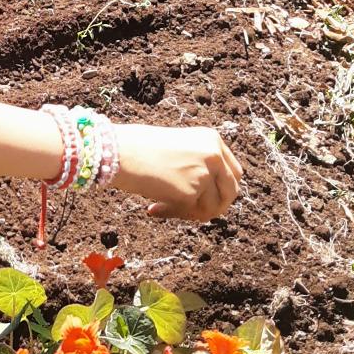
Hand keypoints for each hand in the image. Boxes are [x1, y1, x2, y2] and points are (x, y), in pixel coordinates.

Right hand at [114, 126, 241, 220]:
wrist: (119, 151)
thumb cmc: (139, 148)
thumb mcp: (180, 147)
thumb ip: (200, 164)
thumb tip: (213, 197)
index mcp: (212, 139)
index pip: (233, 172)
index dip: (222, 189)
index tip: (206, 198)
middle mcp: (214, 155)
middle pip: (231, 191)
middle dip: (214, 206)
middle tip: (191, 211)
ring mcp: (205, 173)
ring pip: (212, 207)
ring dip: (190, 213)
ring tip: (163, 207)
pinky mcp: (192, 192)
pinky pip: (190, 213)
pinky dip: (172, 214)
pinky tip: (153, 208)